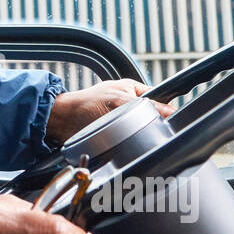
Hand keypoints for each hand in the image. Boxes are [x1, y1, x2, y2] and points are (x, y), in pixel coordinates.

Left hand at [47, 79, 175, 144]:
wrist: (64, 121)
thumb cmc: (86, 104)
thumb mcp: (121, 101)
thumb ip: (147, 106)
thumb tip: (170, 111)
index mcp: (132, 89)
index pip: (158, 98)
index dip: (164, 109)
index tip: (170, 120)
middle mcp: (128, 103)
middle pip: (150, 116)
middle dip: (151, 123)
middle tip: (151, 130)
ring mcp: (121, 119)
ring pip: (141, 129)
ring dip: (140, 135)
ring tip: (136, 137)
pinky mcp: (115, 134)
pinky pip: (130, 139)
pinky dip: (131, 143)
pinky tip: (129, 144)